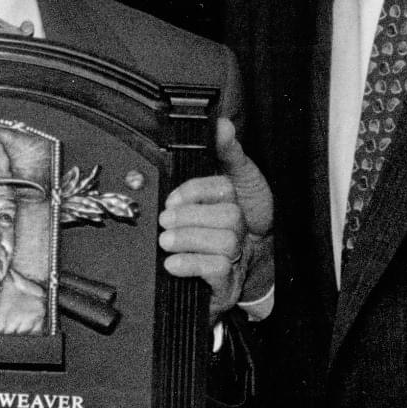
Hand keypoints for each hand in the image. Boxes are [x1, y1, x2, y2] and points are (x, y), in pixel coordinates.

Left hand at [157, 118, 274, 315]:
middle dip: (192, 216)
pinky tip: (172, 264)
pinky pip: (218, 271)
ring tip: (166, 241)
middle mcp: (240, 228)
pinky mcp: (228, 285)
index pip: (224, 187)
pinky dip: (193, 264)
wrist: (221, 276)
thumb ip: (222, 152)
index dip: (196, 190)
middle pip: (229, 216)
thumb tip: (221, 122)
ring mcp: (238, 258)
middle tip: (165, 221)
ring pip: (225, 242)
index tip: (171, 198)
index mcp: (235, 200)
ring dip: (190, 239)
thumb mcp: (214, 187)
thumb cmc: (211, 229)